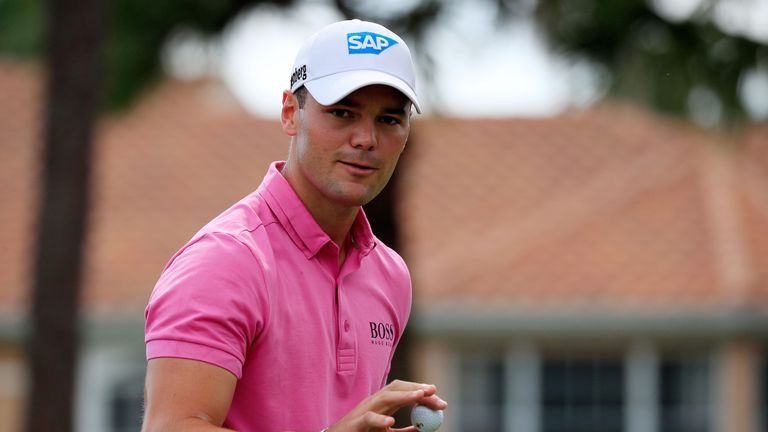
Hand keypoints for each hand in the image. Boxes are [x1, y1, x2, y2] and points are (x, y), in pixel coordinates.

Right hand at [326, 380, 447, 431]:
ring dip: (404, 395)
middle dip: (416, 389)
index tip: (440, 400)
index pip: (404, 391)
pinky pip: (368, 419)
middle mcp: (374, 402)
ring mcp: (364, 410)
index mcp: (383, 404)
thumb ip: (404, 430)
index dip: (422, 392)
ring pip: (384, 397)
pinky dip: (379, 419)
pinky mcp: (355, 423)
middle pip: (397, 388)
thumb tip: (424, 429)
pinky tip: (391, 422)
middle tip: (434, 393)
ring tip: (421, 396)